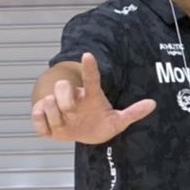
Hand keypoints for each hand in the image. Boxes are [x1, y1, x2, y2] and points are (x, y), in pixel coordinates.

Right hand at [31, 53, 155, 142]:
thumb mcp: (117, 121)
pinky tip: (52, 128)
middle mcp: (72, 96)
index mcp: (91, 96)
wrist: (82, 135)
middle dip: (66, 101)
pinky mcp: (43, 117)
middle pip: (63, 87)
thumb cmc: (100, 124)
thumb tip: (153, 103)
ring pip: (49, 103)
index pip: (91, 79)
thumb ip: (133, 113)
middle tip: (72, 113)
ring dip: (57, 118)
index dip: (90, 67)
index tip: (88, 54)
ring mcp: (56, 105)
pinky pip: (37, 118)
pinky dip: (43, 125)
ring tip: (66, 124)